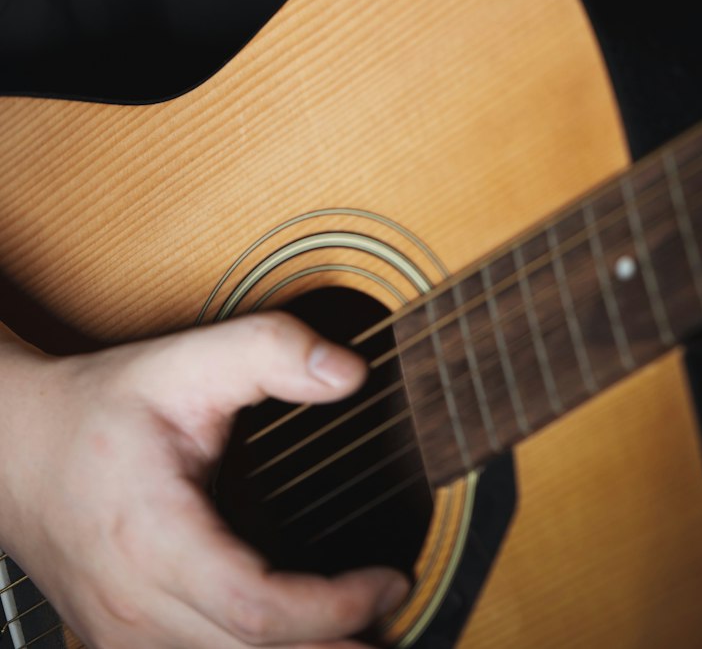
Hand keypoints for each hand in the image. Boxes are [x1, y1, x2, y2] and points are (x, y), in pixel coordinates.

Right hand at [0, 312, 409, 646]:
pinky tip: (302, 644)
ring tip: (364, 637)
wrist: (16, 448)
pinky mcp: (122, 646)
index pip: (257, 610)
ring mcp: (122, 639)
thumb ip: (269, 351)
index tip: (390, 580)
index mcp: (153, 541)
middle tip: (396, 621)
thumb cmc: (97, 409)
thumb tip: (350, 372)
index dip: (334, 608)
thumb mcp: (185, 359)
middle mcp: (133, 608)